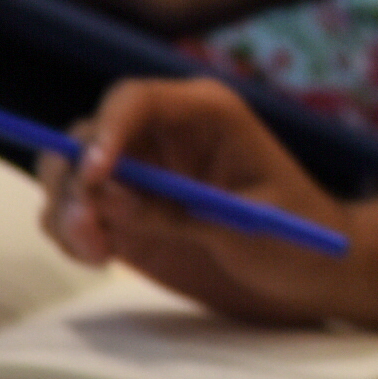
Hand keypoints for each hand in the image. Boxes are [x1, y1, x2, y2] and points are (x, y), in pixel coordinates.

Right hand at [41, 77, 353, 323]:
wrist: (312, 278)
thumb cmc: (299, 239)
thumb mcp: (248, 226)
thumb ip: (176, 213)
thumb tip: (105, 197)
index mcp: (203, 114)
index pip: (135, 100)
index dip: (106, 132)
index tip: (94, 177)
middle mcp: (161, 135)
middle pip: (87, 135)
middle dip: (74, 181)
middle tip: (87, 229)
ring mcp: (139, 176)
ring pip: (69, 175)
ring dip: (65, 210)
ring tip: (96, 253)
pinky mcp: (125, 215)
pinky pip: (76, 214)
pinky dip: (70, 233)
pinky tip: (97, 257)